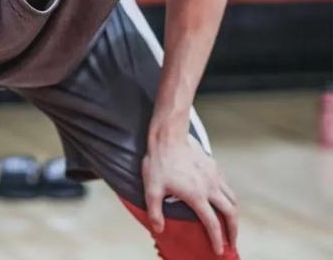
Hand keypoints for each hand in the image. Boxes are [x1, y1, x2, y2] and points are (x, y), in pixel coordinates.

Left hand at [142, 136, 237, 255]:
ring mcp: (214, 175)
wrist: (169, 136)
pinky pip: (226, 185)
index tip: (220, 251)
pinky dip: (229, 197)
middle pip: (230, 213)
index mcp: (197, 196)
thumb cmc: (159, 162)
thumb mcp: (152, 188)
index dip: (217, 240)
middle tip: (232, 242)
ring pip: (232, 198)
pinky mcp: (214, 166)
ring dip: (233, 213)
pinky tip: (222, 199)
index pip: (212, 224)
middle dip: (234, 230)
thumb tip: (159, 229)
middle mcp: (210, 187)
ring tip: (231, 223)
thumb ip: (155, 211)